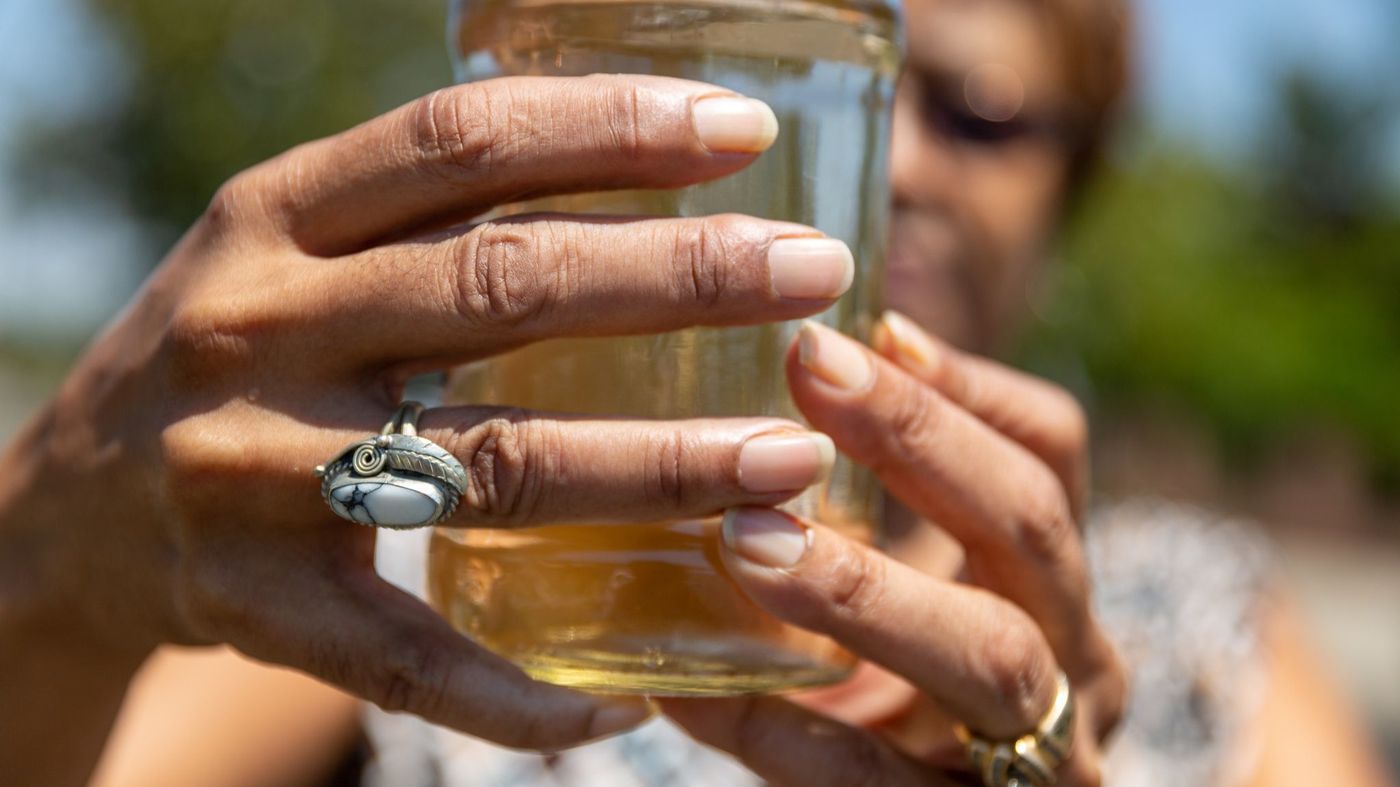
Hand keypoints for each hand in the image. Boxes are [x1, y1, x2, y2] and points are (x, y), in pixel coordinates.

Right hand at [0, 75, 855, 752]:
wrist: (64, 508)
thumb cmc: (235, 350)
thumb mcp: (292, 247)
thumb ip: (426, 215)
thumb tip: (632, 167)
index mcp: (277, 215)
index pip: (461, 142)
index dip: (610, 128)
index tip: (745, 133)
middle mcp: (262, 327)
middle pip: (503, 289)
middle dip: (680, 277)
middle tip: (813, 274)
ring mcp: (254, 471)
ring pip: (493, 464)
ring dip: (659, 466)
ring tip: (791, 462)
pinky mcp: (258, 603)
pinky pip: (409, 655)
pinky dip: (520, 689)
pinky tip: (624, 701)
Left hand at [661, 315, 1126, 785]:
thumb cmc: (893, 699)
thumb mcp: (901, 594)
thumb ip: (854, 512)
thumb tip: (731, 394)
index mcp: (1053, 580)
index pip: (1051, 453)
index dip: (965, 383)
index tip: (866, 324)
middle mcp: (1076, 657)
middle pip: (1036, 526)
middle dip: (922, 439)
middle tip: (806, 371)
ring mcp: (1043, 756)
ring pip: (991, 654)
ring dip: (863, 587)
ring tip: (747, 538)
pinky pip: (872, 779)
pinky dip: (779, 730)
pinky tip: (691, 693)